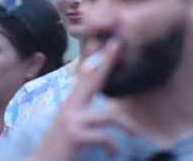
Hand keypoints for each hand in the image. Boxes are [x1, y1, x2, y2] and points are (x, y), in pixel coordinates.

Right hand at [30, 39, 139, 159]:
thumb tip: (102, 111)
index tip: (106, 42)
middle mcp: (69, 107)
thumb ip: (82, 116)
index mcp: (70, 105)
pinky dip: (112, 145)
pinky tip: (114, 153)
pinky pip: (103, 136)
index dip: (96, 59)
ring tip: (134, 134)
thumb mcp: (70, 128)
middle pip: (92, 80)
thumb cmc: (58, 149)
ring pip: (108, 116)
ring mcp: (70, 120)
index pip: (86, 77)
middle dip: (106, 62)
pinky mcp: (74, 134)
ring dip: (125, 126)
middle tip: (117, 43)